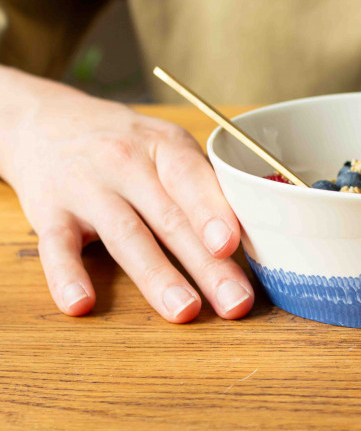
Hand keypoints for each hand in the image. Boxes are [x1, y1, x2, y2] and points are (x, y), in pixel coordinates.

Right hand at [0, 67, 252, 321]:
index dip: (212, 213)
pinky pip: (57, 247)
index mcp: (164, 147)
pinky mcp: (49, 212)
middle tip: (234, 303)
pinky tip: (82, 304)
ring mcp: (86, 188)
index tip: (230, 244)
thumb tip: (246, 238)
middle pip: (170, 219)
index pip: (192, 180)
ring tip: (184, 311)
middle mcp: (125, 163)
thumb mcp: (166, 147)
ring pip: (125, 236)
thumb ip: (201, 187)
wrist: (44, 119)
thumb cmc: (125, 143)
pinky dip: (67, 276)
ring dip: (156, 277)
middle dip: (206, 265)